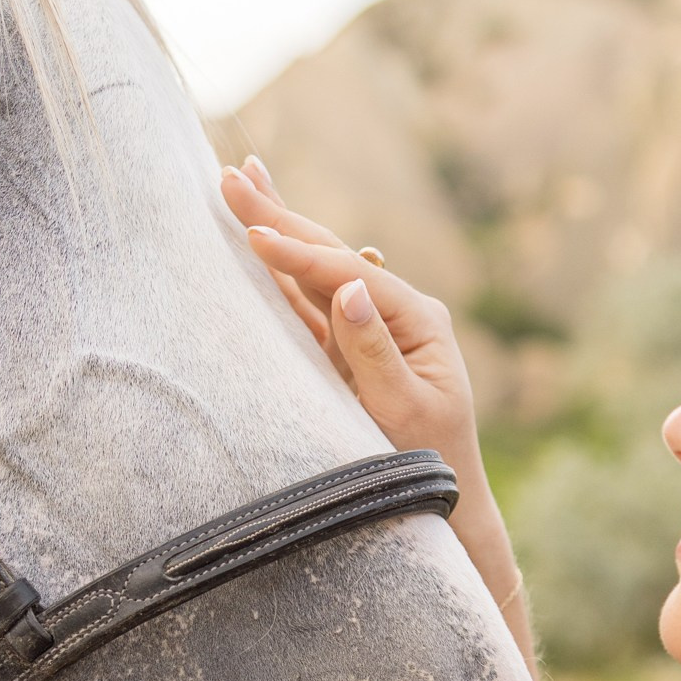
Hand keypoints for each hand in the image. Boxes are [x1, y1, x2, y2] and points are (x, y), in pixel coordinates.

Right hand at [222, 157, 483, 473]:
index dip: (299, 255)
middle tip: (233, 176)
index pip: (348, 275)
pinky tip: (271, 241)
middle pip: (330, 256)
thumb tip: (352, 286)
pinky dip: (285, 272)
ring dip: (280, 230)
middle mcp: (395, 312)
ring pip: (316, 272)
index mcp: (417, 319)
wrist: (448, 503)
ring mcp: (371, 329)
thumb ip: (375, 351)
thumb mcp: (406, 410)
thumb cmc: (430, 461)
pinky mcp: (350, 350)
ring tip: (245, 185)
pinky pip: (310, 304)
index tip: (255, 234)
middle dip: (281, 217)